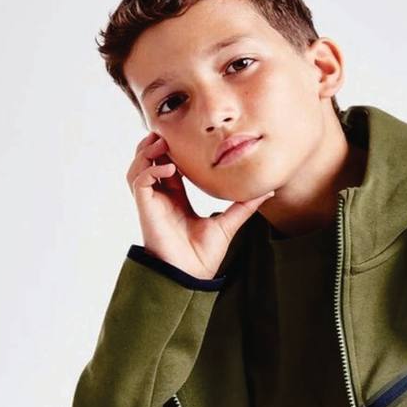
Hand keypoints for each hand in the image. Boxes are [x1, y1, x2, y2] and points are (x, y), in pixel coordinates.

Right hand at [126, 131, 274, 280]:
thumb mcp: (228, 223)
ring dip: (148, 151)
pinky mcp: (145, 207)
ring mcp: (151, 202)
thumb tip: (268, 192)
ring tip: (164, 142)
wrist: (191, 274)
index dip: (175, 150)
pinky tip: (171, 169)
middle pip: (148, 160)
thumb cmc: (204, 254)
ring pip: (138, 166)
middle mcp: (160, 198)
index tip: (191, 139)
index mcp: (176, 199)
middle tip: (171, 132)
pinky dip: (153, 169)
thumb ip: (244, 205)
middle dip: (155, 143)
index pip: (170, 166)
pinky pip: (141, 180)